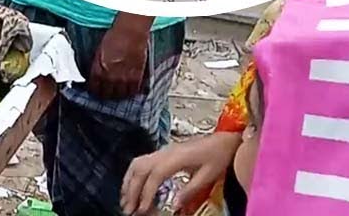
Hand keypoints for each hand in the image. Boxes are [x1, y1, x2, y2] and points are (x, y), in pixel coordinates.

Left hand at [88, 18, 148, 99]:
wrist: (130, 32)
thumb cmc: (114, 37)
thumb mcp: (98, 52)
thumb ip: (97, 66)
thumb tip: (95, 74)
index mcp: (99, 71)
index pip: (94, 89)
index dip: (95, 91)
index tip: (96, 90)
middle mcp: (111, 77)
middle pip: (107, 95)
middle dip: (105, 95)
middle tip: (107, 93)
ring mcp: (124, 79)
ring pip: (120, 96)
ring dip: (118, 95)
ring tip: (118, 92)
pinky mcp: (137, 77)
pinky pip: (133, 91)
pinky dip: (131, 92)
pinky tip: (129, 89)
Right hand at [120, 132, 240, 214]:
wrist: (223, 140)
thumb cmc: (218, 157)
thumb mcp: (208, 175)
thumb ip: (190, 189)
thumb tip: (175, 205)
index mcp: (176, 157)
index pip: (155, 175)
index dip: (146, 193)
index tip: (142, 209)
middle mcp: (164, 152)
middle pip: (140, 169)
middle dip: (131, 190)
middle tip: (128, 209)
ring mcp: (161, 151)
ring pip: (137, 164)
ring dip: (129, 182)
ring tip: (125, 200)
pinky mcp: (162, 153)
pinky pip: (141, 162)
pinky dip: (133, 176)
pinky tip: (132, 187)